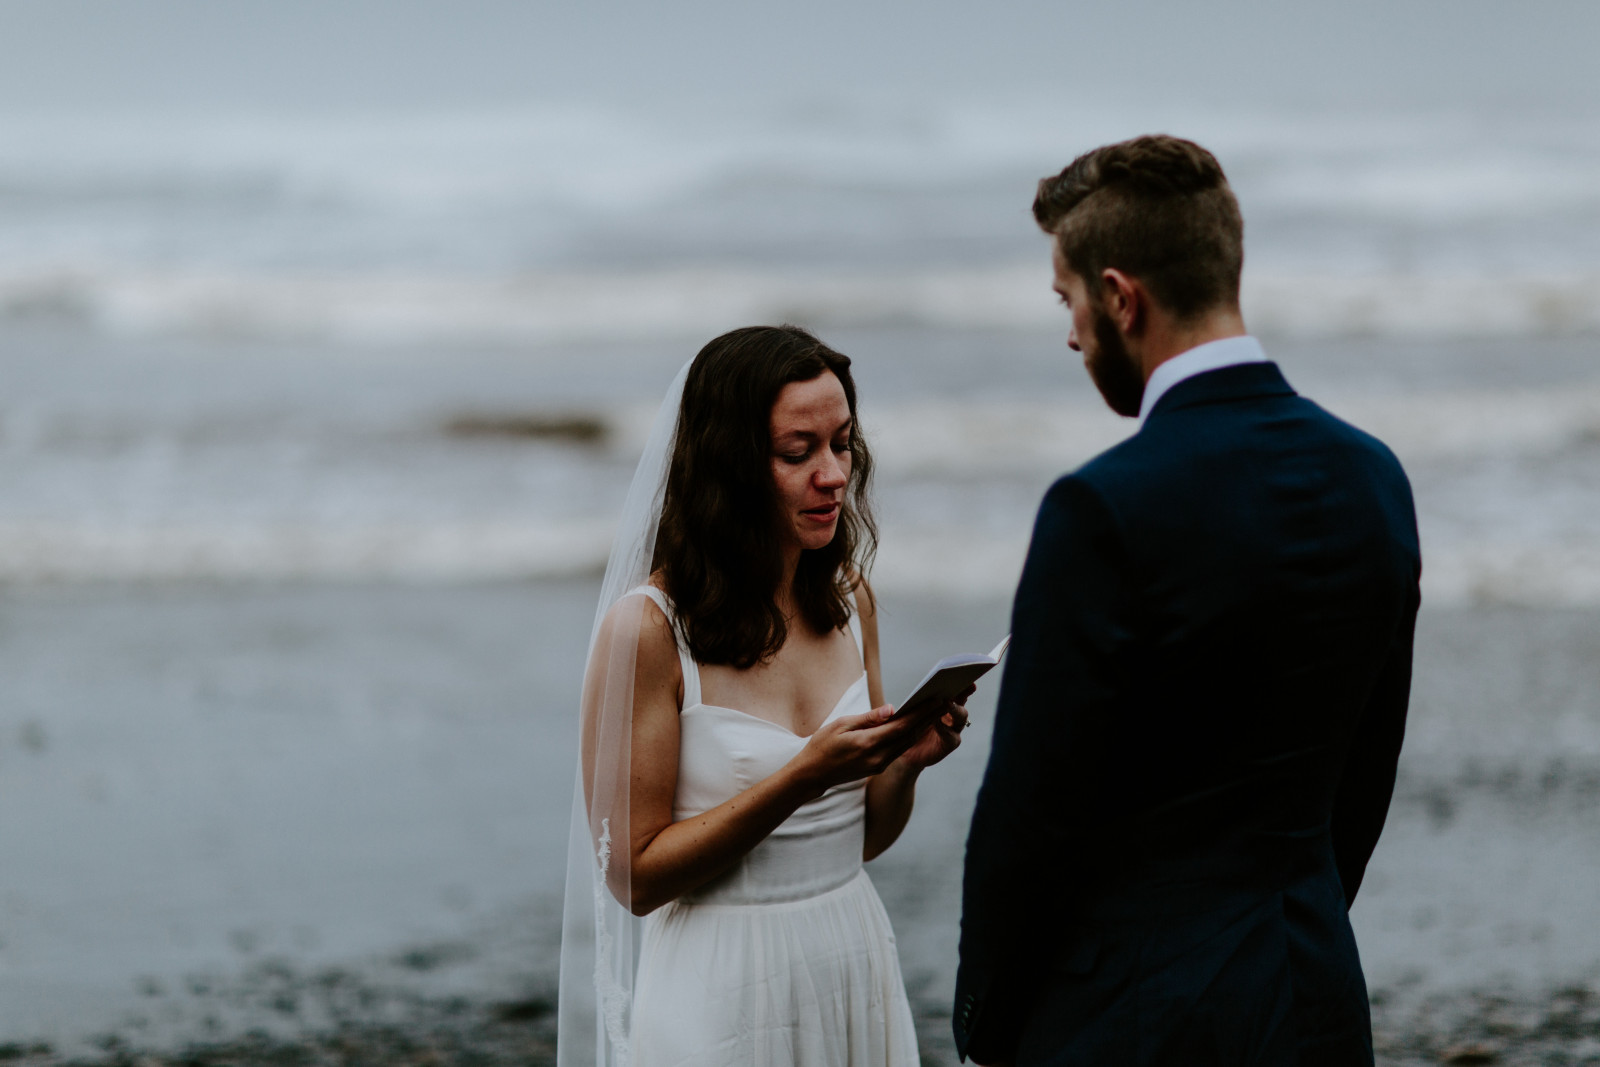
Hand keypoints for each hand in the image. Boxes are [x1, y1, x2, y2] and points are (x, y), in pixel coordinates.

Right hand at [791, 701, 943, 794]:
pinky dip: (908, 737)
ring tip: (934, 712)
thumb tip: (892, 708)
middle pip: (909, 736)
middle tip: (944, 702)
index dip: (920, 713)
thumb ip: (869, 718)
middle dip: (928, 719)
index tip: (935, 700)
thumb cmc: (822, 744)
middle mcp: (878, 757)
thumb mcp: (841, 725)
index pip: (901, 726)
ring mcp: (879, 765)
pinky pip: (898, 750)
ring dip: (921, 728)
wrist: (812, 774)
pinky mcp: (878, 767)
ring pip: (906, 744)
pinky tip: (915, 726)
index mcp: (868, 744)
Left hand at [894, 684, 973, 769]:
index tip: (963, 673)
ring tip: (948, 702)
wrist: (902, 753)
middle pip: (961, 701)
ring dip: (956, 709)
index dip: (960, 682)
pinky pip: (952, 736)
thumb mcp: (899, 717)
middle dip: (963, 691)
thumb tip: (893, 705)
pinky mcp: (949, 743)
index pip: (953, 690)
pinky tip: (937, 722)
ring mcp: (952, 729)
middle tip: (963, 684)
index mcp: (942, 703)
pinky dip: (945, 728)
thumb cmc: (903, 730)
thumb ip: (898, 710)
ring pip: (961, 717)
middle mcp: (950, 714)